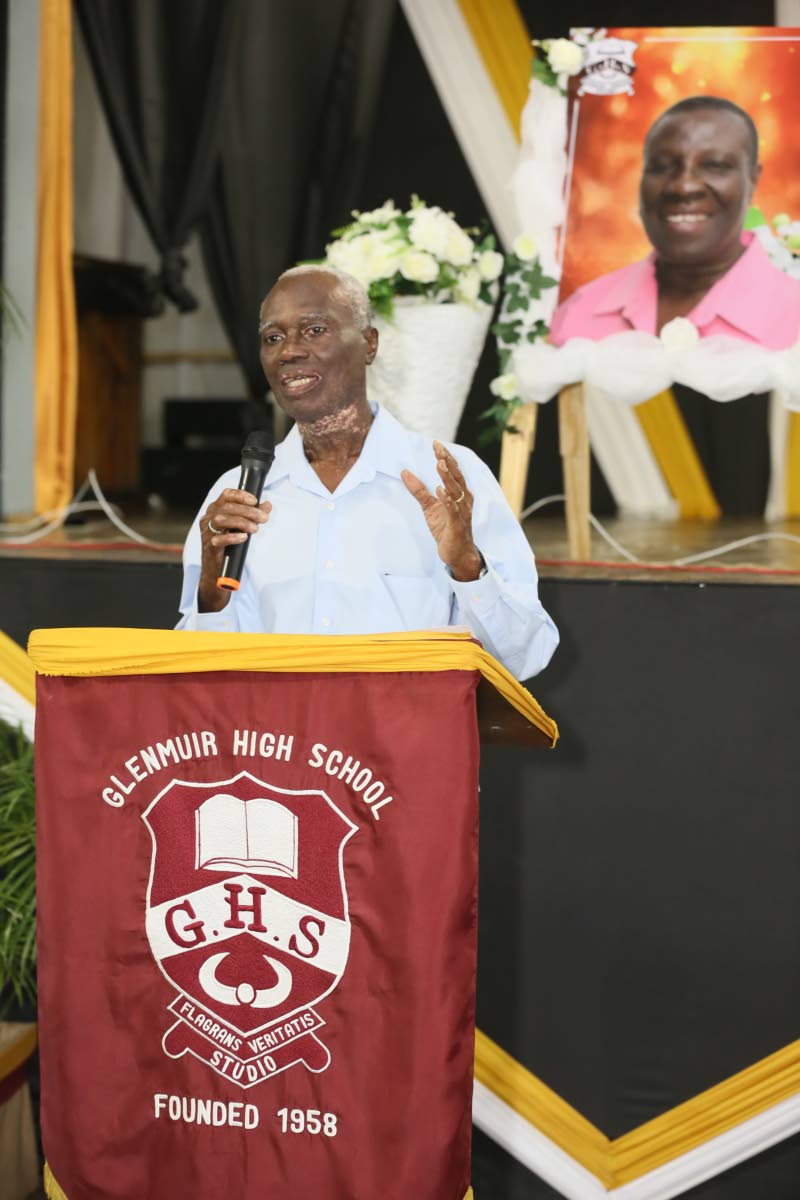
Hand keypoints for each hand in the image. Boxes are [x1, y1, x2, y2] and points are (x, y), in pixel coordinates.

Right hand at [197, 488, 270, 611]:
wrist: (217, 570)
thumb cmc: (229, 546)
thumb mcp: (243, 527)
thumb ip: (254, 514)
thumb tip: (267, 505)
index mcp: (216, 510)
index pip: (226, 495)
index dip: (240, 495)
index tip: (255, 500)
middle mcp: (208, 518)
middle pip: (227, 507)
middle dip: (248, 511)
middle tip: (263, 518)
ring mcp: (207, 532)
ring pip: (221, 520)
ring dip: (241, 522)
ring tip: (255, 529)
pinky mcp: (209, 546)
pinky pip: (218, 539)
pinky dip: (232, 537)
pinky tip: (243, 538)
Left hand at [401, 442, 482, 580]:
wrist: (457, 553)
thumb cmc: (446, 528)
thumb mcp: (429, 507)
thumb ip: (419, 490)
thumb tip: (404, 472)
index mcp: (459, 493)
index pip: (453, 471)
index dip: (446, 457)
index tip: (436, 444)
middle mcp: (463, 500)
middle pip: (456, 477)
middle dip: (448, 462)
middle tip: (438, 448)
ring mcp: (462, 512)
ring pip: (456, 491)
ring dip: (448, 478)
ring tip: (439, 464)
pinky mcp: (457, 525)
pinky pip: (453, 511)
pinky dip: (448, 500)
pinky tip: (440, 491)